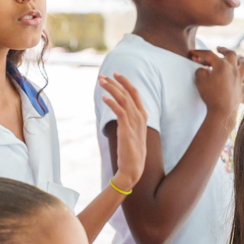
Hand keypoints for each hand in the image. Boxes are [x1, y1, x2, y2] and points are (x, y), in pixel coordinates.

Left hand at [99, 74, 147, 193]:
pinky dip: (111, 102)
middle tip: (102, 75)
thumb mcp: (132, 133)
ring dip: (111, 88)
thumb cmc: (131, 152)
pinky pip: (119, 111)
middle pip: (128, 93)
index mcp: (143, 116)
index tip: (115, 75)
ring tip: (100, 81)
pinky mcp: (127, 129)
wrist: (133, 168)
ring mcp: (134, 122)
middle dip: (115, 82)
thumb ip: (128, 121)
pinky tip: (103, 98)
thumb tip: (120, 114)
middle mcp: (140, 117)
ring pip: (123, 99)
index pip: (135, 93)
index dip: (125, 82)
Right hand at [191, 46, 243, 121]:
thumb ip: (200, 71)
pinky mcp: (243, 90)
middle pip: (231, 54)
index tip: (193, 53)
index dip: (199, 53)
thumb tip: (203, 69)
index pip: (209, 55)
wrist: (221, 111)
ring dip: (241, 59)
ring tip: (239, 57)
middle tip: (219, 48)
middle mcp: (233, 69)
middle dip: (224, 49)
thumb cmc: (210, 95)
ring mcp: (239, 79)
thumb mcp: (199, 80)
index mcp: (221, 65)